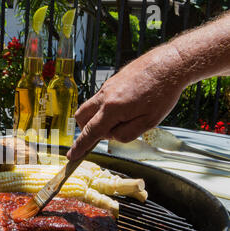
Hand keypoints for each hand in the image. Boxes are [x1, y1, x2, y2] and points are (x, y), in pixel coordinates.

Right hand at [67, 44, 186, 160]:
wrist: (170, 64)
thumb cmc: (163, 93)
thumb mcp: (148, 123)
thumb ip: (126, 133)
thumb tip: (111, 135)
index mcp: (112, 109)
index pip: (90, 132)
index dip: (80, 146)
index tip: (72, 155)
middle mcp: (105, 96)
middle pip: (81, 117)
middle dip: (86, 129)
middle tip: (105, 133)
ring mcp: (107, 87)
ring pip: (90, 107)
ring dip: (97, 118)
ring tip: (123, 118)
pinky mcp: (112, 81)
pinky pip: (101, 99)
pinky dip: (106, 108)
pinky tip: (128, 106)